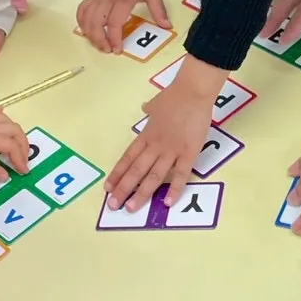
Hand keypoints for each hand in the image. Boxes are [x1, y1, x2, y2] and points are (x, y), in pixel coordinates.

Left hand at [0, 106, 28, 179]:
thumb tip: (6, 176)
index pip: (11, 145)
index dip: (19, 158)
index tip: (23, 171)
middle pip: (13, 129)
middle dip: (22, 144)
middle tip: (24, 159)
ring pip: (4, 119)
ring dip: (14, 130)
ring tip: (16, 142)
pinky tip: (2, 112)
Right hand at [76, 0, 169, 53]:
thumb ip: (159, 10)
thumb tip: (166, 26)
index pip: (114, 23)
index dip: (115, 39)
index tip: (117, 50)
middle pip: (95, 24)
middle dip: (99, 40)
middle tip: (107, 50)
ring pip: (86, 19)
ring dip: (89, 34)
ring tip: (98, 43)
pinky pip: (82, 10)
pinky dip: (82, 22)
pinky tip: (87, 30)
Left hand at [105, 73, 213, 212]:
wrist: (193, 92)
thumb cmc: (174, 96)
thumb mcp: (156, 103)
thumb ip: (150, 109)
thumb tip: (145, 108)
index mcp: (146, 135)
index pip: (127, 158)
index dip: (117, 174)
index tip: (108, 187)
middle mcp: (155, 146)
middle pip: (136, 171)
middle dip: (123, 189)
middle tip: (113, 205)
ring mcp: (171, 151)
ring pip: (154, 176)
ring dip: (142, 193)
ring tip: (131, 208)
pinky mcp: (189, 153)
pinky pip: (181, 174)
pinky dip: (174, 189)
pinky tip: (167, 203)